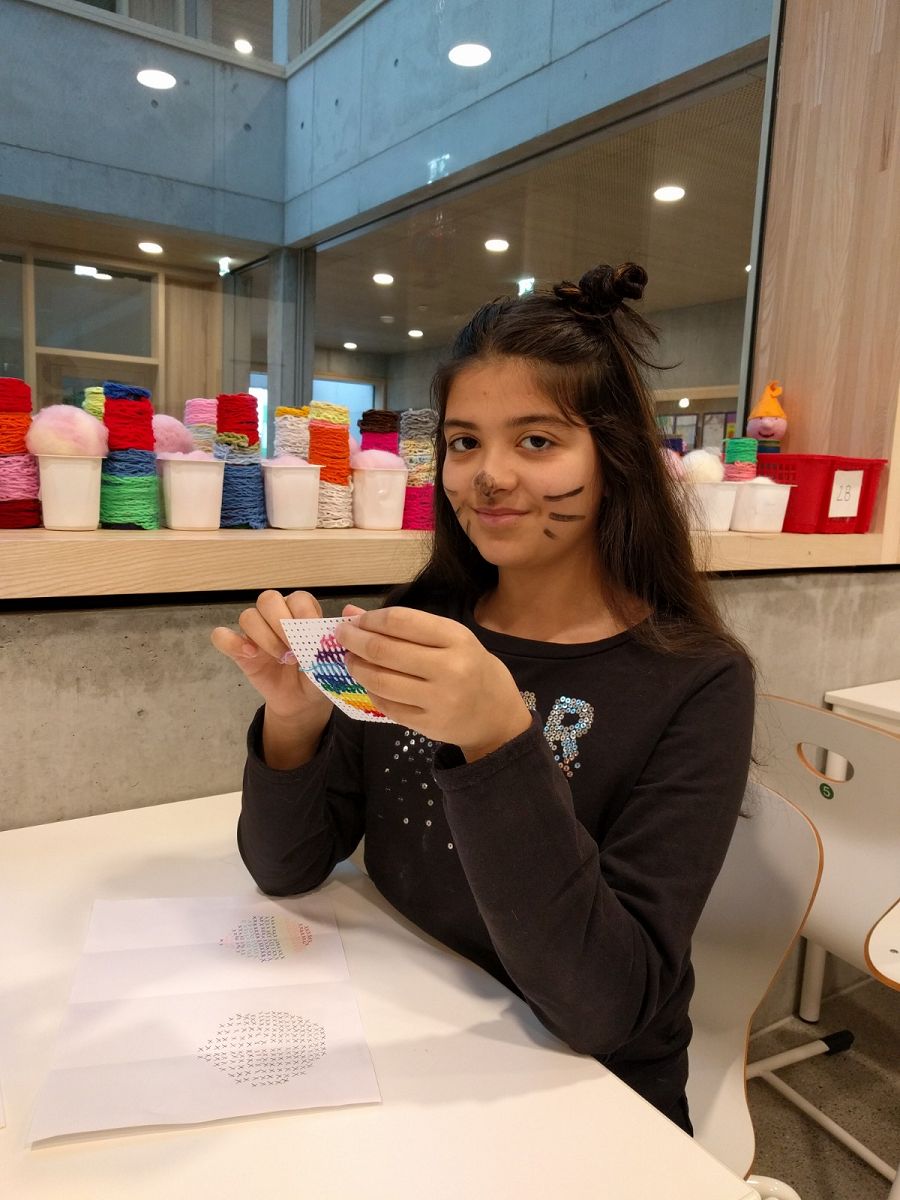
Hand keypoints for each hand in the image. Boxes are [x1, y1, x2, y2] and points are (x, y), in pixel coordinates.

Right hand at [211, 589, 332, 724]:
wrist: (300, 700)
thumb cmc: (315, 675)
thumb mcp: (327, 663)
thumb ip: (325, 649)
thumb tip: (324, 637)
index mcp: (301, 612)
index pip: (298, 598)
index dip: (304, 613)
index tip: (311, 634)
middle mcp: (276, 616)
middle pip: (268, 599)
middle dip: (281, 622)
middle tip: (294, 647)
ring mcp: (255, 632)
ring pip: (248, 616)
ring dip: (265, 637)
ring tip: (282, 658)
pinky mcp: (238, 650)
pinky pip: (221, 636)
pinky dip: (233, 643)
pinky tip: (251, 655)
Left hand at [335, 606, 531, 760]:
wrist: (496, 715)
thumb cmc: (471, 667)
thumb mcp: (449, 639)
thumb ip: (406, 626)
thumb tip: (352, 612)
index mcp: (457, 638)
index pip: (400, 621)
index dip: (370, 619)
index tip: (356, 620)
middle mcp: (450, 668)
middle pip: (385, 650)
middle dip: (354, 640)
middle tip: (341, 636)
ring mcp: (439, 700)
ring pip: (380, 680)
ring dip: (357, 667)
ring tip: (351, 659)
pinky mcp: (428, 725)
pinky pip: (387, 705)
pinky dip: (371, 691)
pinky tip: (369, 682)